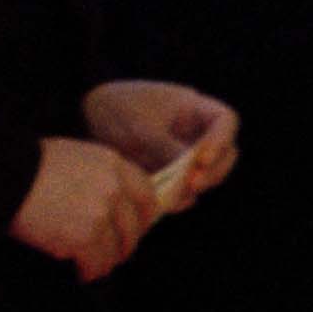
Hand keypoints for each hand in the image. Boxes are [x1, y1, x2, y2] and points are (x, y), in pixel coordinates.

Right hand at [9, 134, 160, 280]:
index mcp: (113, 164)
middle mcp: (114, 188)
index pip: (147, 195)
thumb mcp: (76, 157)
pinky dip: (88, 271)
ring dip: (103, 261)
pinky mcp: (84, 237)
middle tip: (111, 253)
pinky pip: (96, 265)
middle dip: (123, 245)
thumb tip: (118, 204)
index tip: (136, 230)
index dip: (143, 218)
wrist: (5, 176)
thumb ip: (102, 176)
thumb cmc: (32, 166)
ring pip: (116, 251)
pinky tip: (79, 271)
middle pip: (134, 229)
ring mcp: (101, 214)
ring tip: (90, 263)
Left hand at [84, 78, 238, 202]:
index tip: (201, 158)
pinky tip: (168, 203)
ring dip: (197, 187)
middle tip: (193, 184)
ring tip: (176, 195)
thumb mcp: (141, 127)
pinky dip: (181, 197)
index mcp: (192, 108)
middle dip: (214, 171)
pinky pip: (187, 188)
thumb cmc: (116, 109)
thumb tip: (192, 177)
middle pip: (226, 153)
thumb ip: (167, 148)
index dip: (221, 140)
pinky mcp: (173, 173)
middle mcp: (196, 131)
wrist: (86, 117)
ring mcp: (187, 153)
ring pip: (209, 174)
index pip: (225, 120)